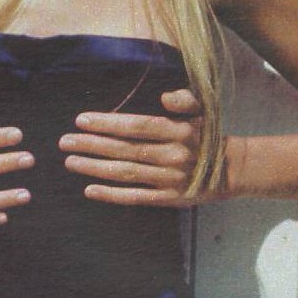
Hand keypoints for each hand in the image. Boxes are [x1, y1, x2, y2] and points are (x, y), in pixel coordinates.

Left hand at [58, 87, 217, 204]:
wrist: (232, 170)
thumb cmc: (208, 136)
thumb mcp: (202, 111)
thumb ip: (183, 100)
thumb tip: (164, 98)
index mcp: (178, 131)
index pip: (137, 126)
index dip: (108, 124)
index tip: (81, 120)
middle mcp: (172, 155)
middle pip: (126, 150)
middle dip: (92, 145)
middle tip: (65, 142)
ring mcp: (169, 179)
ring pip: (126, 173)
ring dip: (95, 168)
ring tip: (70, 162)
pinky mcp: (168, 199)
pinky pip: (136, 197)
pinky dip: (112, 195)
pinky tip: (89, 189)